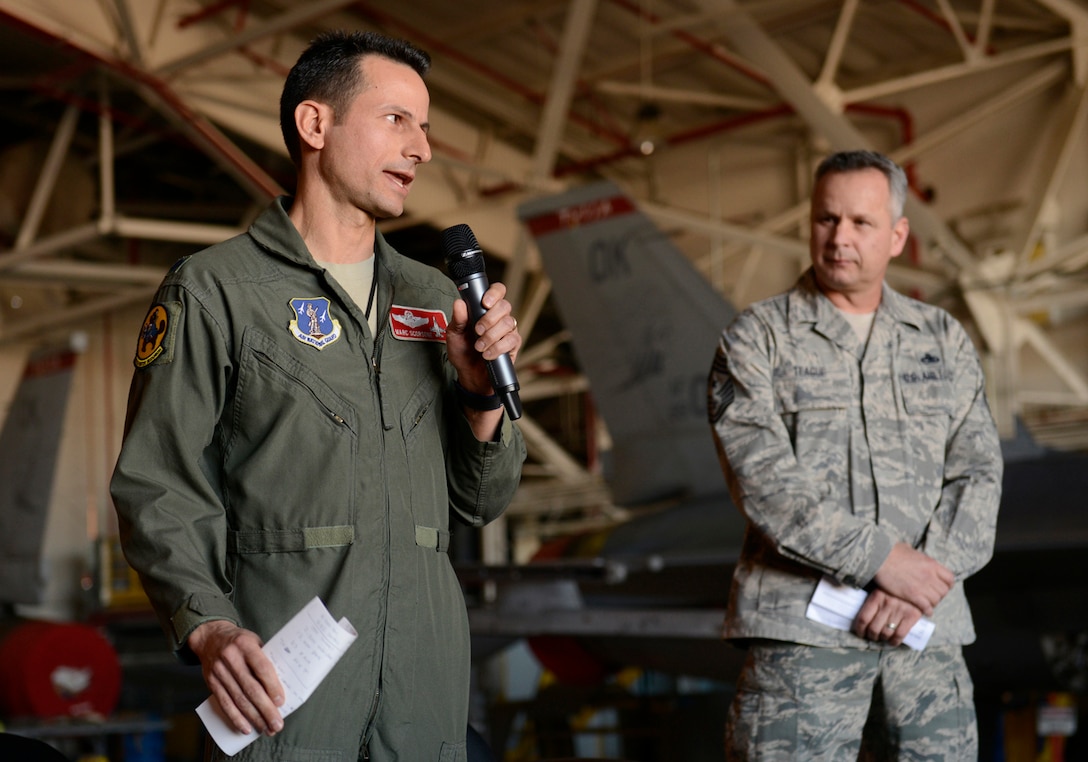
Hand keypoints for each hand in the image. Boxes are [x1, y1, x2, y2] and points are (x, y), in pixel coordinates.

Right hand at [188, 620, 284, 735]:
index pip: (262, 668)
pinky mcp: (211, 683)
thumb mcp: (254, 641)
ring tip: (266, 729)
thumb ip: (266, 659)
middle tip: (277, 724)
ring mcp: (219, 671)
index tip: (281, 702)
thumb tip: (284, 683)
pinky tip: (245, 728)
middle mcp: (231, 658)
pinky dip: (235, 718)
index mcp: (245, 644)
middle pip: (250, 688)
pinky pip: (224, 703)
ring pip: (238, 699)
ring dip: (254, 717)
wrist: (210, 637)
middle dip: (266, 709)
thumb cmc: (240, 641)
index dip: (272, 686)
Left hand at [446, 280, 520, 393]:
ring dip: (491, 335)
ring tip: (479, 346)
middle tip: (477, 330)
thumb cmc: (462, 351)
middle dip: (489, 318)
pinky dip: (498, 348)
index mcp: (485, 309)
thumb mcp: (454, 335)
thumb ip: (457, 319)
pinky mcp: (513, 345)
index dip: (494, 293)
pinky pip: (512, 340)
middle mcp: (499, 317)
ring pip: (508, 323)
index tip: (484, 303)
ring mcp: (508, 330)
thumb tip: (459, 303)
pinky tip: (487, 354)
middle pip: (505, 306)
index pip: (497, 291)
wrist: (469, 375)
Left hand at [852, 588, 922, 646]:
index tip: (860, 633)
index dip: (859, 629)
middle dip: (871, 636)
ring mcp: (899, 611)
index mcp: (877, 596)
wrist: (919, 584)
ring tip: (881, 638)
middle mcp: (887, 604)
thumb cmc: (896, 589)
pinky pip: (899, 635)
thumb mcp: (883, 589)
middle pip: (873, 628)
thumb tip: (862, 618)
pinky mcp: (911, 616)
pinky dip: (894, 642)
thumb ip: (874, 601)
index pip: (863, 618)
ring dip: (882, 639)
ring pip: (885, 633)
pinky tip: (892, 642)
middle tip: (872, 636)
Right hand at [872, 542, 953, 615]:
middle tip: (931, 596)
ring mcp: (923, 586)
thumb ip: (915, 554)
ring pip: (936, 600)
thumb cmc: (891, 551)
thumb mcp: (908, 549)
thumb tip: (911, 552)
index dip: (946, 584)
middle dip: (938, 595)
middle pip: (944, 591)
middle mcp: (930, 575)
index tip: (939, 586)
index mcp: (931, 564)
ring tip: (926, 604)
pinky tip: (924, 611)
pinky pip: (927, 607)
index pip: (949, 578)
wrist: (879, 558)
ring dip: (932, 603)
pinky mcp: (913, 595)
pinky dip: (927, 610)